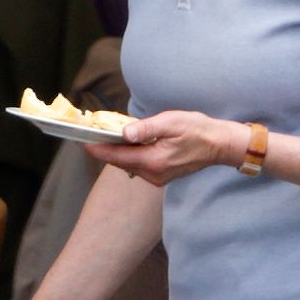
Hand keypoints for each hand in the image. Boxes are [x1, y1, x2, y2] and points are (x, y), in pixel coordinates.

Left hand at [85, 110, 249, 185]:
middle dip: (104, 149)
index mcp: (153, 161)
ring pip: (128, 165)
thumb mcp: (171, 122)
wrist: (219, 145)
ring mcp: (157, 178)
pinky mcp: (161, 176)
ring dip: (117, 152)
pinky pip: (138, 166)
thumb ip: (146, 128)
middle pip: (120, 162)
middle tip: (89, 134)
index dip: (96, 149)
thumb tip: (124, 132)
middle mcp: (153, 174)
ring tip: (104, 137)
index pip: (117, 157)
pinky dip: (130, 155)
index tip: (81, 141)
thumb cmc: (197, 129)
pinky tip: (127, 143)